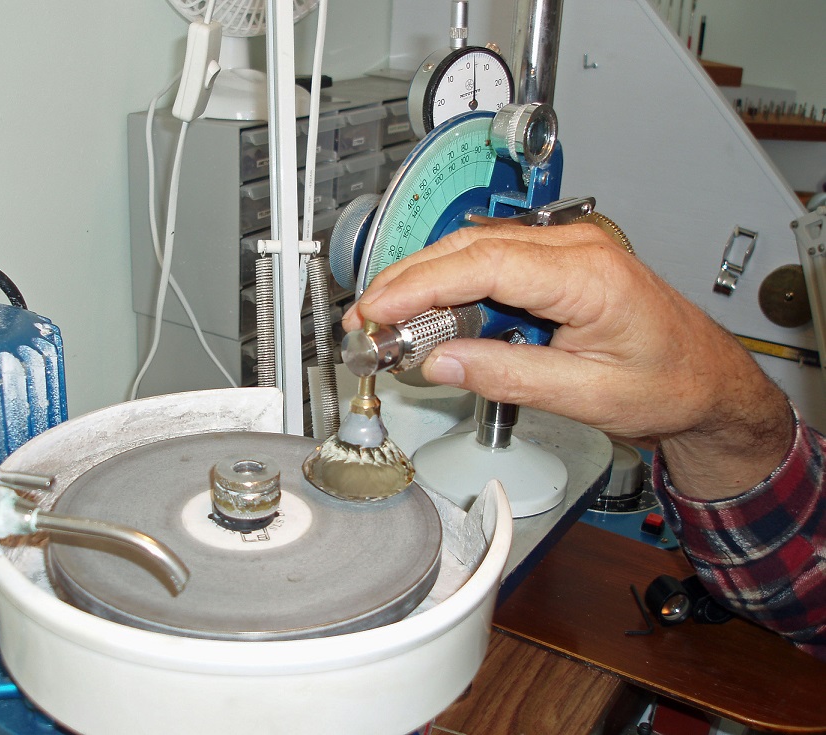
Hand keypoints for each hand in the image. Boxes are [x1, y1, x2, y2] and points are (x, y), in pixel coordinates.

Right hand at [343, 222, 793, 499]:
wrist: (707, 379)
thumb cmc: (668, 383)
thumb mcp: (586, 394)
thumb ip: (507, 375)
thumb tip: (438, 362)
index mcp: (587, 274)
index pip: (483, 263)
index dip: (420, 284)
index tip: (378, 309)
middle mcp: (575, 248)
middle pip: (469, 246)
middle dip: (407, 279)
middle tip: (364, 317)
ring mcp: (567, 250)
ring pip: (474, 249)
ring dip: (423, 279)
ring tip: (384, 317)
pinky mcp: (558, 264)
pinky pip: (492, 262)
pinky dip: (451, 284)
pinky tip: (428, 310)